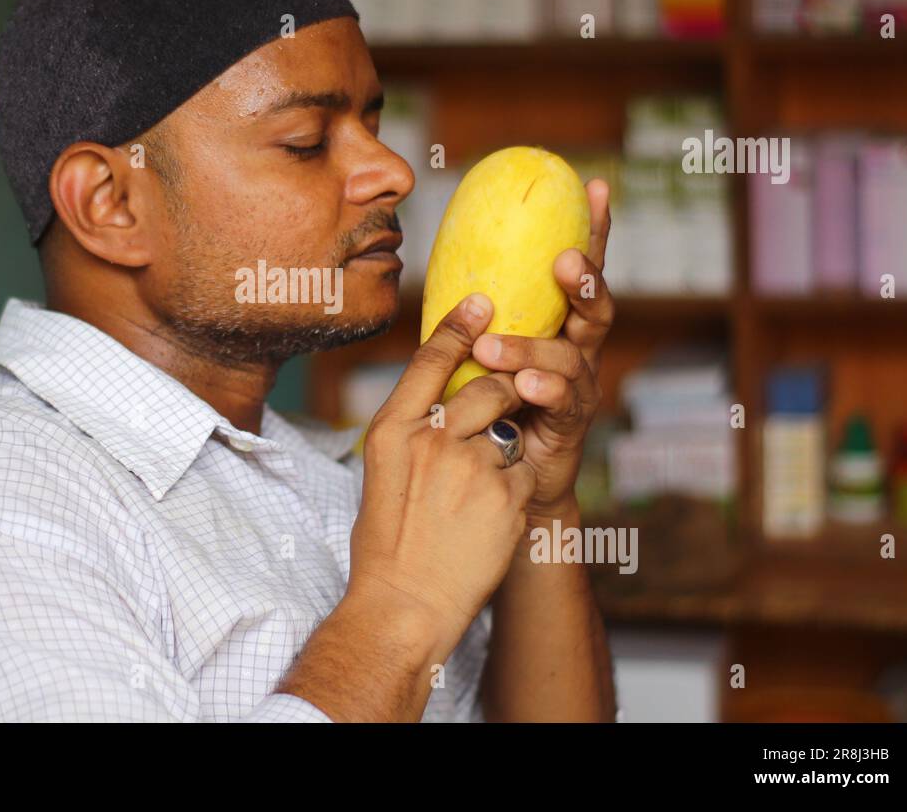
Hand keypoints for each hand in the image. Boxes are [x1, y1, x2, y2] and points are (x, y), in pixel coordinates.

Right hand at [348, 293, 538, 645]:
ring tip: (482, 485)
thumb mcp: (383, 472)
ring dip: (507, 448)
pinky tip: (492, 517)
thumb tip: (440, 403)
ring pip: (511, 428)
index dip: (460, 327)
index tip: (483, 301)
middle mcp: (430, 439)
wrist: (403, 605)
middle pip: (487, 386)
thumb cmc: (387, 544)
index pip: (429, 361)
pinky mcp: (506, 496)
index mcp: (391, 430)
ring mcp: (470, 466)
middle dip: (505, 390)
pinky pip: (524, 472)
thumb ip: (413, 431)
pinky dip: (515, 489)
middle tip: (505, 406)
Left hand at [469, 178, 614, 517]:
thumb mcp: (471, 354)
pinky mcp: (571, 428)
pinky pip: (563, 404)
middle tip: (565, 261)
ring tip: (492, 349)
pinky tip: (523, 387)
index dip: (592, 231)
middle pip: (595, 307)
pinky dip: (543, 391)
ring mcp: (578, 390)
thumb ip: (466, 317)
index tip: (598, 187)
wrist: (504, 480)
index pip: (578, 272)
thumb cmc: (485, 409)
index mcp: (556, 326)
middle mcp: (576, 352)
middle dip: (585, 281)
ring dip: (532, 349)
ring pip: (570, 359)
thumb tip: (435, 264)